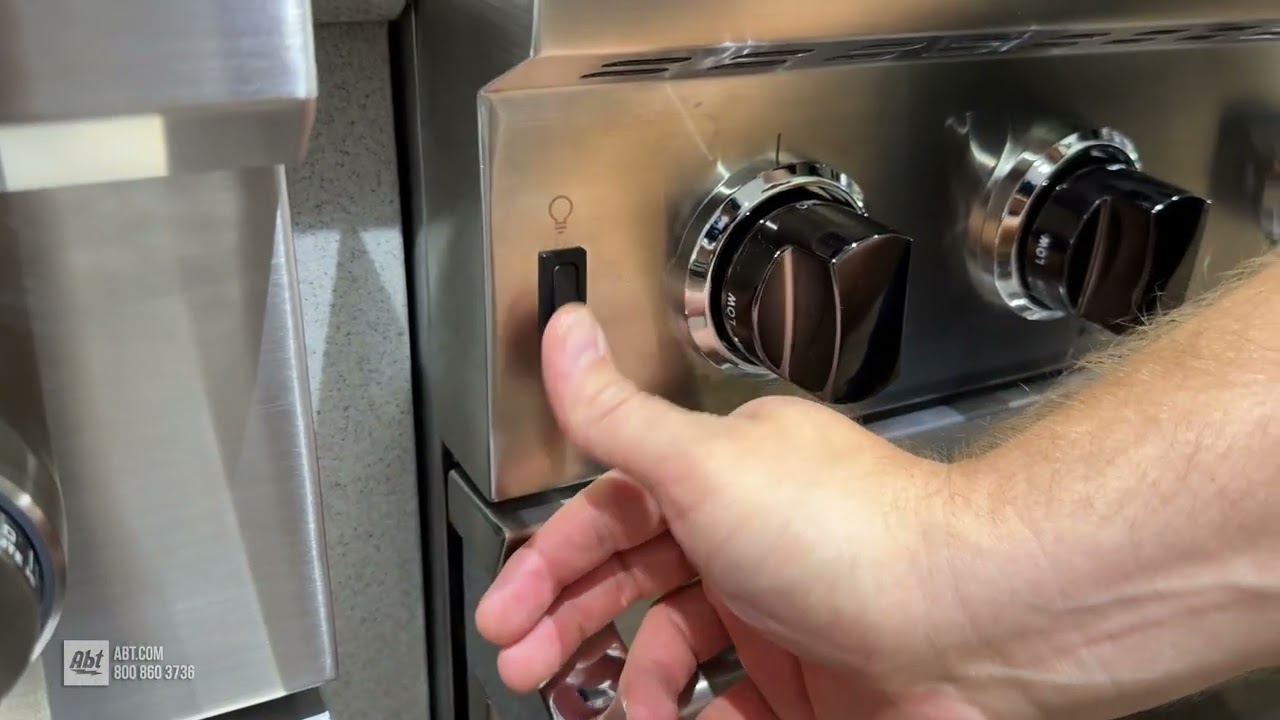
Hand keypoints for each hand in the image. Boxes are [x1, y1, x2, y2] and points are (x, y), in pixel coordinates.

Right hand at [475, 305, 1019, 718]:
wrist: (976, 625)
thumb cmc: (852, 538)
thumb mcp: (704, 464)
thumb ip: (617, 415)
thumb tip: (562, 330)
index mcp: (720, 477)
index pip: (609, 516)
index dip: (547, 562)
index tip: (506, 610)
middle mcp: (749, 539)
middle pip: (634, 585)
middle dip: (570, 626)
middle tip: (527, 666)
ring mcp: (782, 613)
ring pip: (678, 650)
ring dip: (632, 683)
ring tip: (612, 713)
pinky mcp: (814, 682)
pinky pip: (734, 705)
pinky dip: (698, 718)